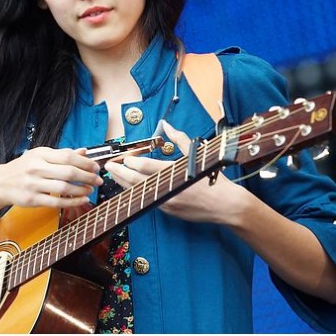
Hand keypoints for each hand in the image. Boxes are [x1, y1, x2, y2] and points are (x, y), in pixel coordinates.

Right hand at [0, 147, 102, 208]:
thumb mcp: (40, 155)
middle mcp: (36, 168)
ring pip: (64, 188)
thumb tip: (84, 152)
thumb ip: (62, 154)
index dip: (85, 162)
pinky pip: (56, 202)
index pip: (67, 156)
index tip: (96, 167)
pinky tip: (82, 200)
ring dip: (81, 190)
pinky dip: (72, 202)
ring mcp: (34, 184)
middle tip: (98, 179)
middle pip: (68, 172)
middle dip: (87, 176)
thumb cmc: (24, 167)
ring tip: (90, 189)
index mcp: (40, 154)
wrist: (0, 182)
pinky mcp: (32, 199)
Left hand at [105, 121, 251, 223]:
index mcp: (175, 173)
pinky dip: (134, 193)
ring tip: (114, 175)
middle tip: (109, 166)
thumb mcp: (197, 155)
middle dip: (120, 173)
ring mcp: (166, 203)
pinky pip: (146, 201)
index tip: (124, 157)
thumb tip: (167, 124)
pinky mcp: (167, 211)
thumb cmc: (213, 178)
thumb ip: (180, 139)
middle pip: (136, 181)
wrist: (226, 206)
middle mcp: (168, 189)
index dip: (132, 162)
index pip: (146, 167)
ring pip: (138, 193)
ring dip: (124, 184)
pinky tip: (127, 187)